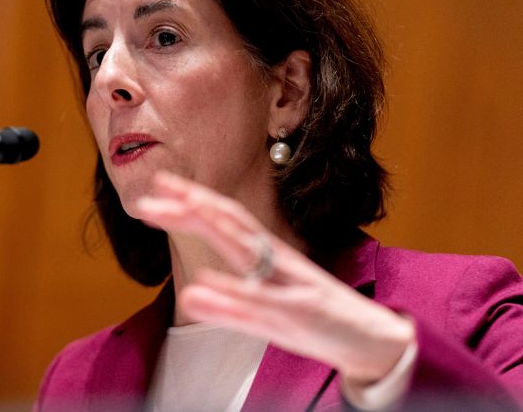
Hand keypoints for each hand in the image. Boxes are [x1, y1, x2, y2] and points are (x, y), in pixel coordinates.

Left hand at [134, 171, 414, 383]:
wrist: (375, 342)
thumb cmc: (317, 322)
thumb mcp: (267, 313)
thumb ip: (231, 302)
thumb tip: (191, 292)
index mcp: (268, 257)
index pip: (227, 219)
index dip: (193, 199)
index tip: (159, 184)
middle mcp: (278, 262)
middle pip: (231, 224)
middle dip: (190, 207)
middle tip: (149, 196)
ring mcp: (289, 284)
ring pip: (245, 251)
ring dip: (207, 228)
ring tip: (174, 211)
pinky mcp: (301, 314)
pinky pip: (262, 302)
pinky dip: (231, 291)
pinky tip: (202, 285)